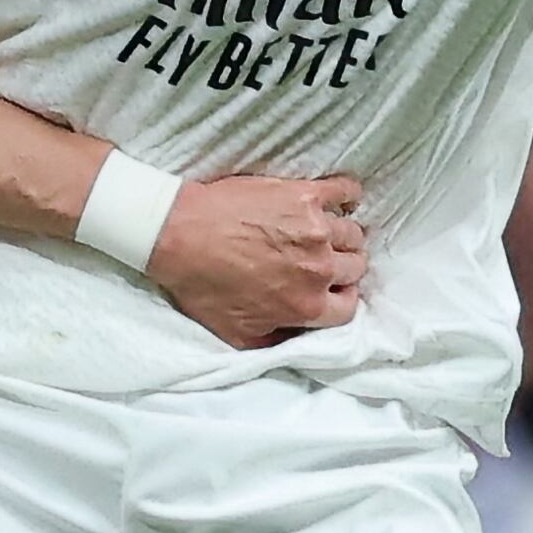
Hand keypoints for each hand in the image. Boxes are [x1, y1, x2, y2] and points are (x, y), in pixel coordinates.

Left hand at [150, 170, 366, 348]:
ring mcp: (316, 228)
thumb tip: (296, 338)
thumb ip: (275, 341)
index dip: (340, 300)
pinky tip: (343, 200)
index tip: (330, 291)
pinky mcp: (305, 194)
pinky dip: (349, 196)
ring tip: (326, 235)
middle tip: (322, 262)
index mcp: (307, 305)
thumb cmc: (202, 285)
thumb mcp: (236, 334)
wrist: (178, 235)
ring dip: (343, 237)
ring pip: (352, 234)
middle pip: (354, 268)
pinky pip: (346, 191)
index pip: (348, 307)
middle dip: (342, 269)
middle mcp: (319, 267)